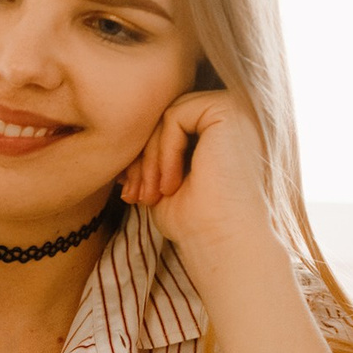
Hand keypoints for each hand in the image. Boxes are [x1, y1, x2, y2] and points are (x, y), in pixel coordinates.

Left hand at [119, 89, 275, 256]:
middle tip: (137, 197)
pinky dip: (163, 151)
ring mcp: (233, 110)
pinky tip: (171, 185)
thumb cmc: (196, 222)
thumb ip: (149, 158)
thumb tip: (119, 143)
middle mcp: (233, 116)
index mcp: (223, 133)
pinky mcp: (228, 110)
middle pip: (165, 119)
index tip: (133, 195)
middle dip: (142, 159)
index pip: (167, 129)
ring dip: (150, 158)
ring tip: (152, 195)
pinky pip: (174, 116)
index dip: (143, 160)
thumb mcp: (162, 183)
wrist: (223, 243)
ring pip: (167, 116)